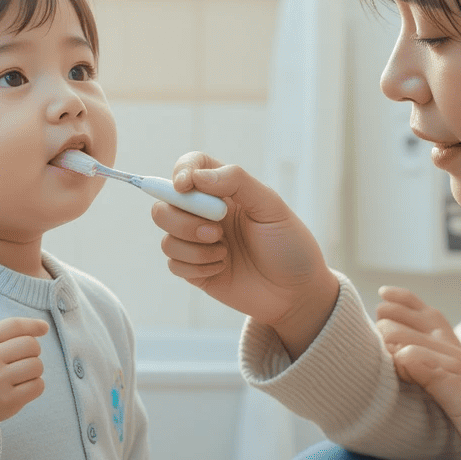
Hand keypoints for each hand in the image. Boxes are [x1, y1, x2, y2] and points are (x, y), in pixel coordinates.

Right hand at [0, 317, 48, 459]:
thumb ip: (12, 332)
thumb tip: (45, 327)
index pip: (15, 325)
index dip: (33, 325)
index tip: (44, 328)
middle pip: (31, 345)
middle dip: (34, 351)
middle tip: (21, 360)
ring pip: (37, 365)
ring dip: (35, 370)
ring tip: (20, 375)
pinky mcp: (7, 400)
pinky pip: (38, 385)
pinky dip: (35, 385)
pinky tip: (22, 388)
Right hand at [151, 152, 336, 357]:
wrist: (296, 292)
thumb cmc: (289, 244)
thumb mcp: (271, 206)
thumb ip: (237, 181)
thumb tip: (196, 177)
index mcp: (224, 191)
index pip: (189, 166)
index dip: (180, 171)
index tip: (185, 186)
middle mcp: (205, 214)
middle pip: (164, 205)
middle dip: (183, 220)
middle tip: (216, 231)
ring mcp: (197, 243)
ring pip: (166, 237)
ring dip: (194, 247)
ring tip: (225, 253)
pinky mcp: (195, 270)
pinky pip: (174, 264)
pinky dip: (197, 267)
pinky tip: (222, 268)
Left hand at [375, 286, 460, 459]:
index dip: (436, 335)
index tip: (406, 317)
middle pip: (456, 351)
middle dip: (418, 321)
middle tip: (385, 298)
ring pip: (452, 364)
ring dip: (412, 339)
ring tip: (381, 323)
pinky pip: (456, 394)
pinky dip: (427, 370)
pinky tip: (401, 356)